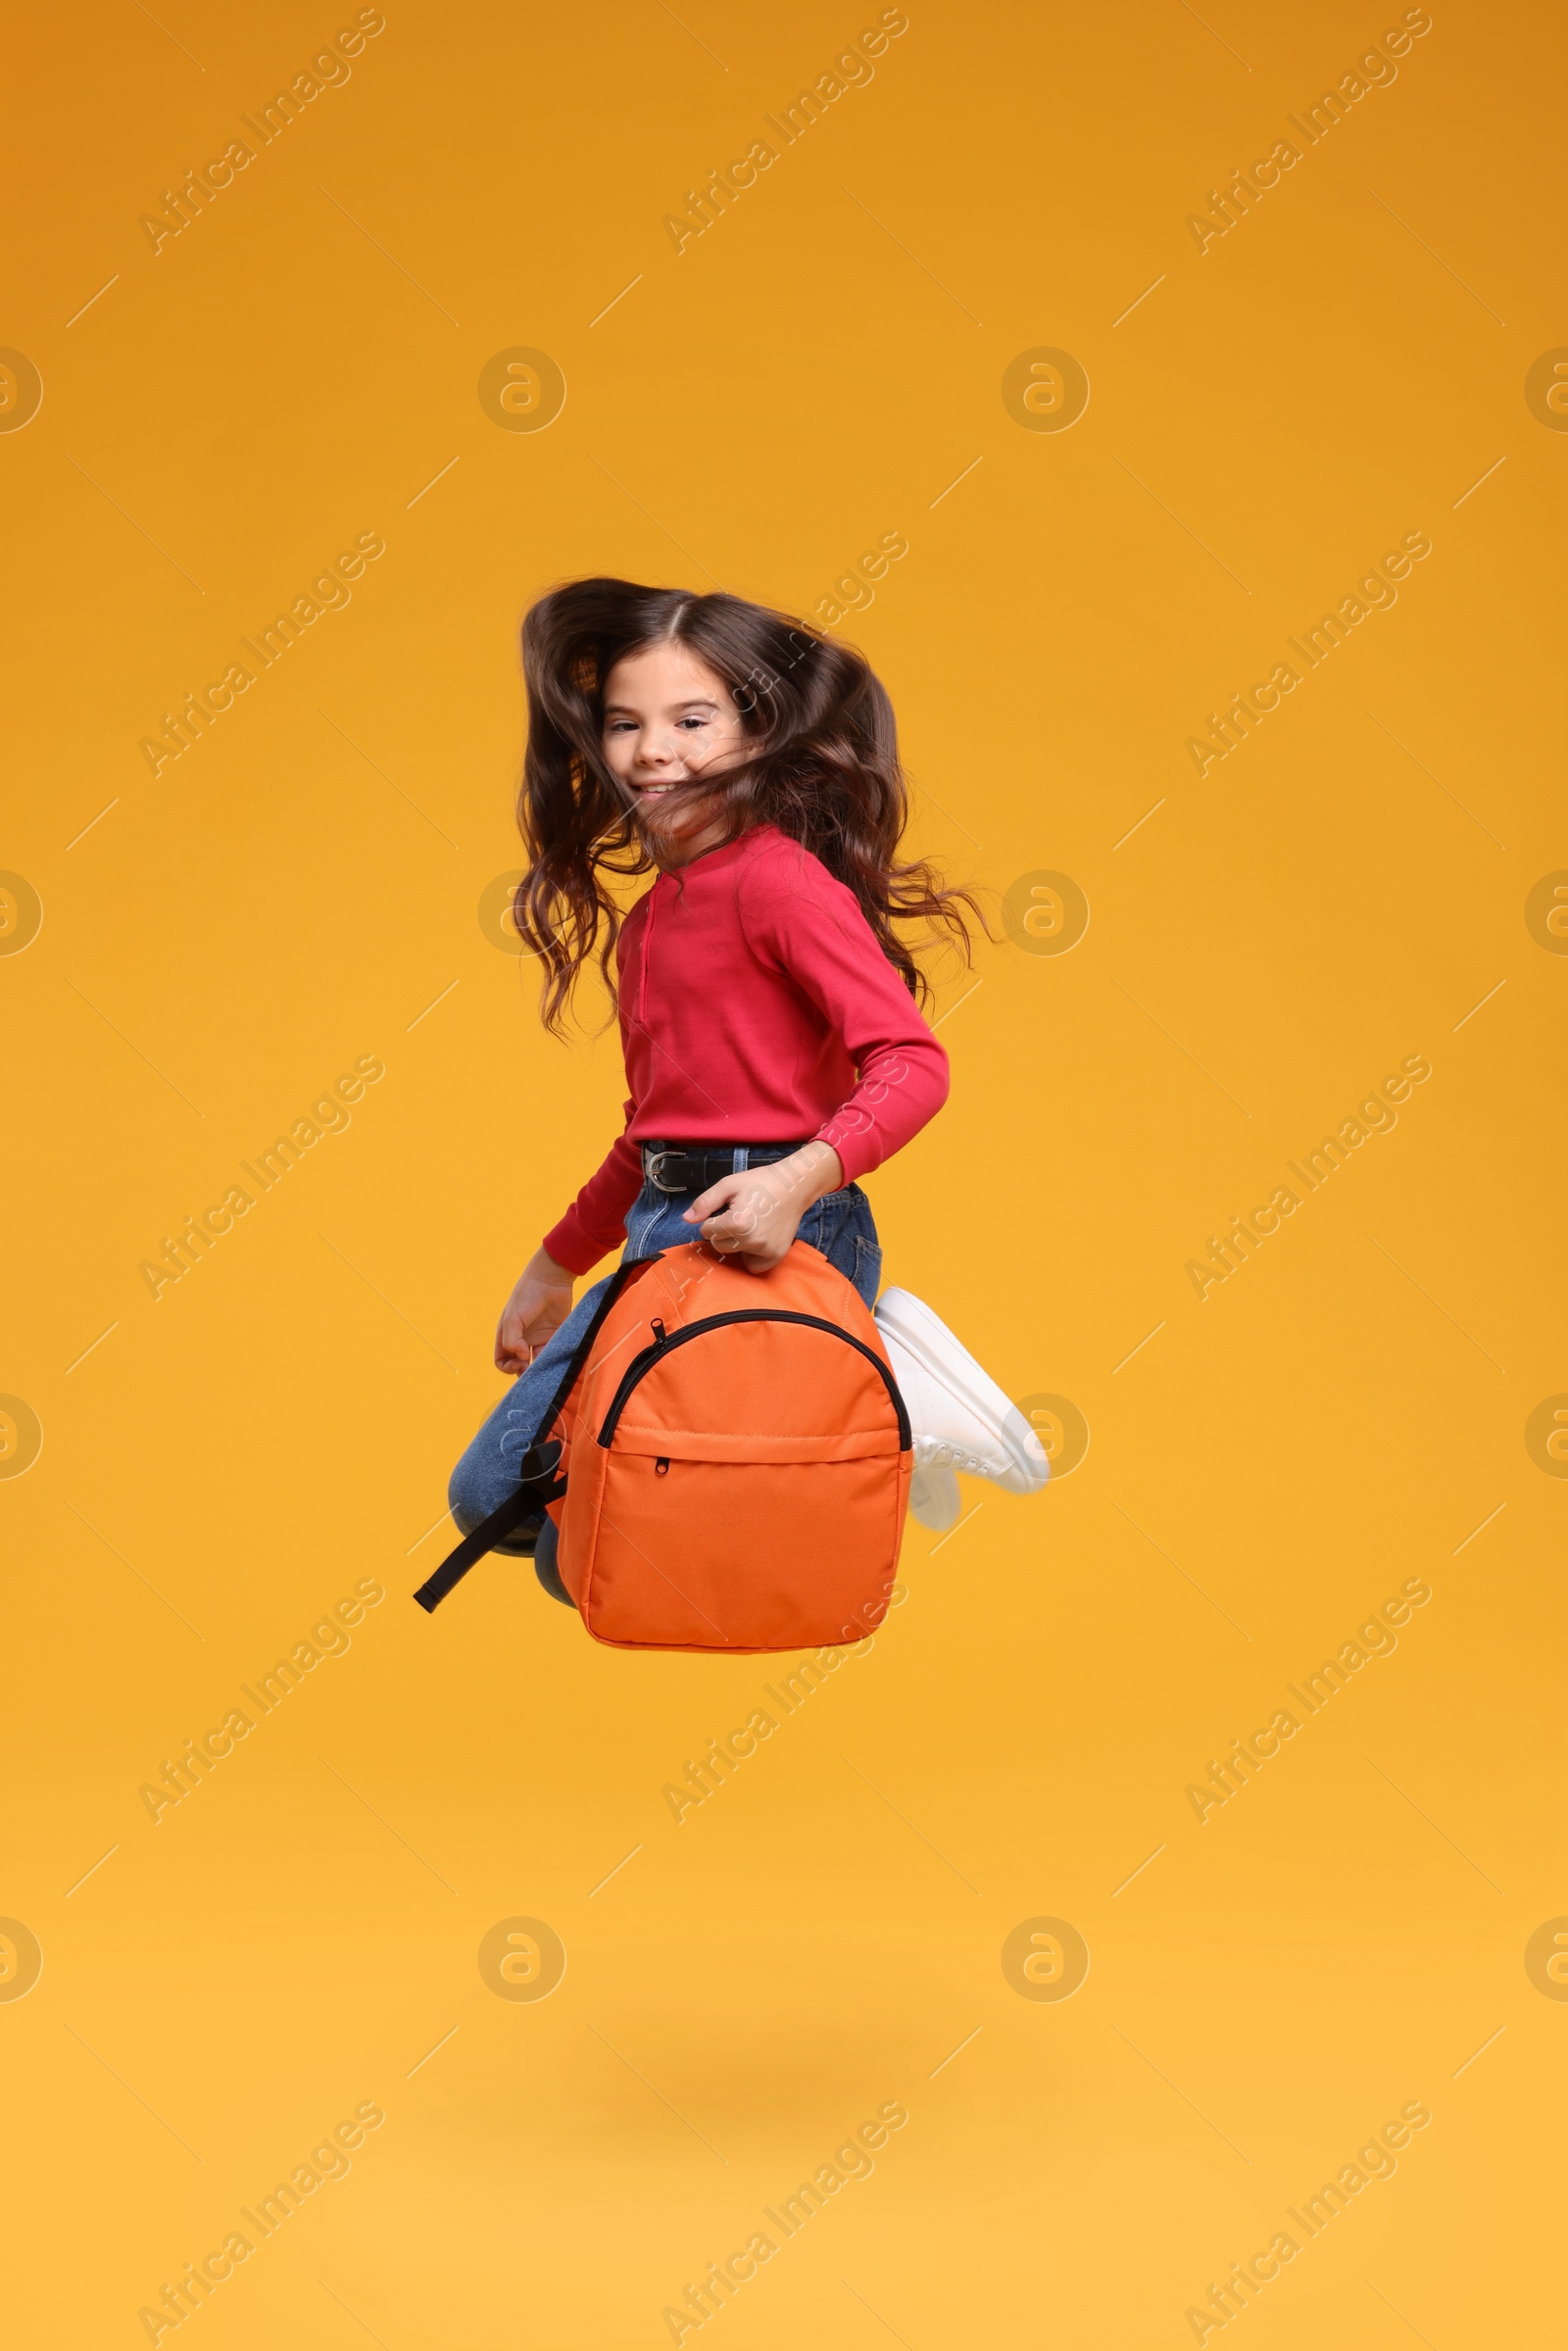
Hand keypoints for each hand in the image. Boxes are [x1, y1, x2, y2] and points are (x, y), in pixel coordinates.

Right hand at [495, 1246, 574, 1374]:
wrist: (551, 1279)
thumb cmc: (527, 1296)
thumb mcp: (512, 1318)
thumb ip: (511, 1340)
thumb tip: (522, 1357)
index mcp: (507, 1335)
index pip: (502, 1360)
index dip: (507, 1367)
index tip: (518, 1363)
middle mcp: (522, 1339)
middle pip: (519, 1365)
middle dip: (523, 1372)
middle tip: (531, 1372)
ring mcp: (539, 1338)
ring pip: (538, 1362)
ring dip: (540, 1368)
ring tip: (545, 1368)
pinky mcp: (556, 1335)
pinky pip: (553, 1353)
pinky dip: (554, 1359)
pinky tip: (556, 1359)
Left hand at [685, 1142, 844, 1273]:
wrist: (795, 1186)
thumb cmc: (761, 1182)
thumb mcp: (729, 1184)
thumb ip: (705, 1202)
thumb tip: (686, 1219)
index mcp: (737, 1222)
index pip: (707, 1231)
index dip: (713, 1219)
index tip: (727, 1210)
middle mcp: (751, 1240)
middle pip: (719, 1245)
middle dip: (723, 1232)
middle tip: (738, 1216)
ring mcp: (765, 1250)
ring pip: (734, 1255)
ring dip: (736, 1243)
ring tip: (749, 1225)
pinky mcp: (775, 1256)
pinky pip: (753, 1266)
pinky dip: (751, 1257)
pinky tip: (756, 1240)